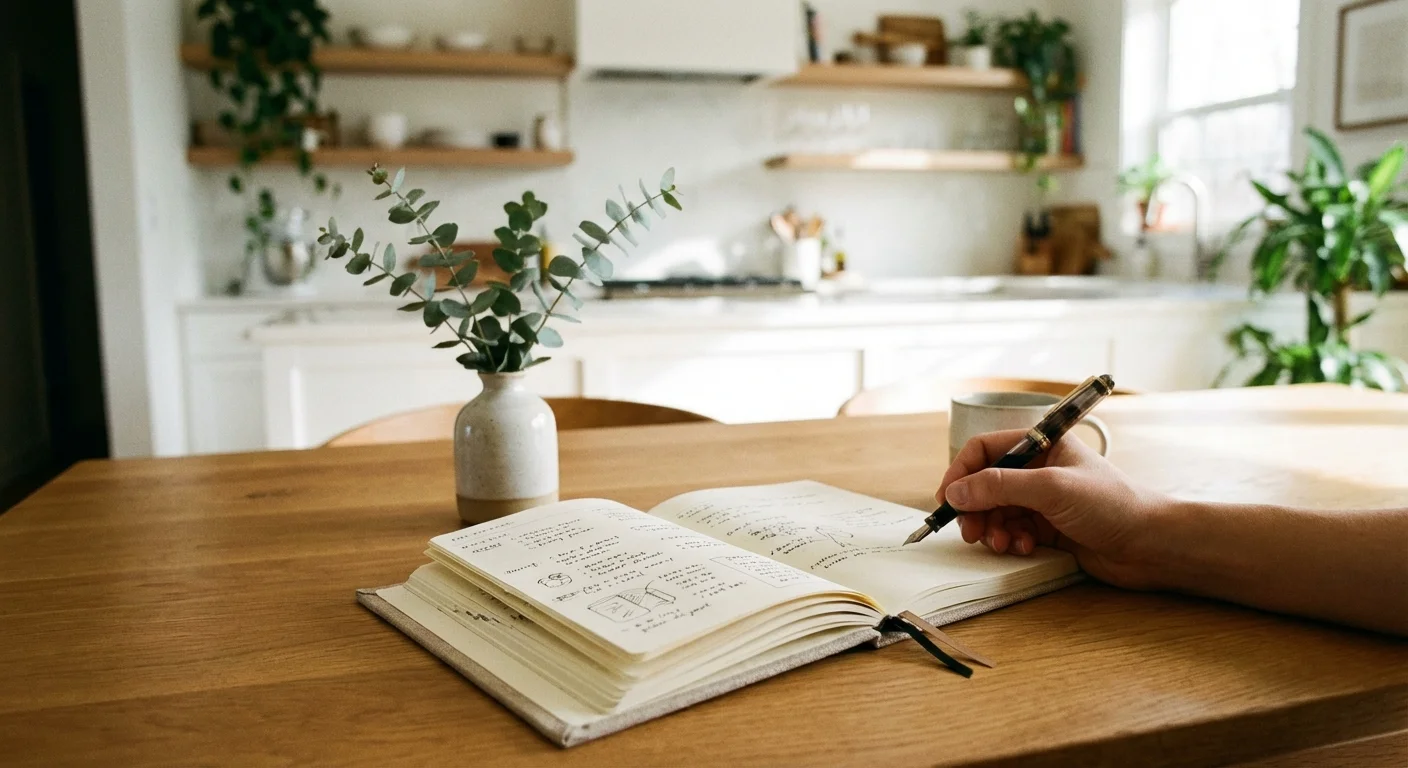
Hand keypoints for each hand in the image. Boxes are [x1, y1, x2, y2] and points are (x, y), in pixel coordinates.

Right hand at [937, 430, 1170, 588]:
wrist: (1151, 545)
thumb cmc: (1112, 504)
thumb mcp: (1051, 488)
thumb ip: (999, 487)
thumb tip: (956, 492)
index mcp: (1041, 445)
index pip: (985, 450)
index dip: (961, 473)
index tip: (947, 500)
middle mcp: (1039, 469)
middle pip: (985, 483)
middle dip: (975, 508)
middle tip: (971, 531)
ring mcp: (1042, 499)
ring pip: (996, 510)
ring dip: (992, 528)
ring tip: (1001, 543)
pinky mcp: (1048, 527)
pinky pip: (1013, 530)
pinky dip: (1011, 540)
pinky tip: (1024, 547)